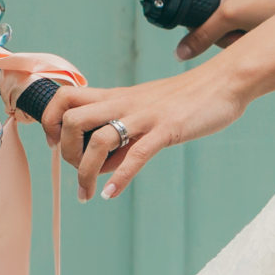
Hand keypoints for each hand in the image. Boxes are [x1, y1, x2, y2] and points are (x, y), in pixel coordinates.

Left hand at [40, 63, 247, 200]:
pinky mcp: (166, 129)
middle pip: (70, 120)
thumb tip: (102, 165)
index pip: (64, 97)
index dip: (49, 121)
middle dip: (64, 152)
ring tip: (88, 193)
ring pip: (98, 140)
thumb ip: (123, 132)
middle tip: (75, 171)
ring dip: (86, 173)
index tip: (55, 144)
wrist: (225, 80)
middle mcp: (124, 103)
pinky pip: (136, 155)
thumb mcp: (147, 108)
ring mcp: (144, 116)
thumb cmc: (188, 97)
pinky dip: (120, 179)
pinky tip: (112, 194)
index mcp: (117, 96)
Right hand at [175, 0, 274, 59]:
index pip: (193, 0)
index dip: (198, 20)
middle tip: (239, 31)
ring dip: (236, 37)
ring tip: (253, 31)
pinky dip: (248, 36)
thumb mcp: (232, 17)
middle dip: (222, 32)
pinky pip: (241, 29)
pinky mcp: (258, 10)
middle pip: (209, 18)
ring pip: (225, 28)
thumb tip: (180, 52)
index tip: (213, 29)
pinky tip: (261, 34)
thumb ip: (202, 34)